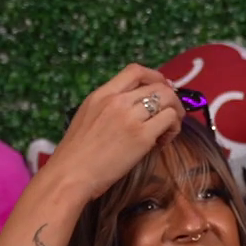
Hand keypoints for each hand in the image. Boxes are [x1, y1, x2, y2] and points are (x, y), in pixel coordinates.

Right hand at [42, 63, 187, 201]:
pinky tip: (161, 142)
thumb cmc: (76, 154)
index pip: (135, 71)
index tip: (162, 87)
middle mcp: (117, 101)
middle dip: (171, 98)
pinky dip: (172, 129)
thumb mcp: (87, 117)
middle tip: (170, 115)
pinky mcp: (141, 136)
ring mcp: (130, 117)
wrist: (70, 175)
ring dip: (175, 114)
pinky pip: (169, 120)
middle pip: (158, 86)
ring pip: (168, 100)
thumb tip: (135, 108)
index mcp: (101, 94)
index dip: (155, 76)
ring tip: (166, 132)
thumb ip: (108, 108)